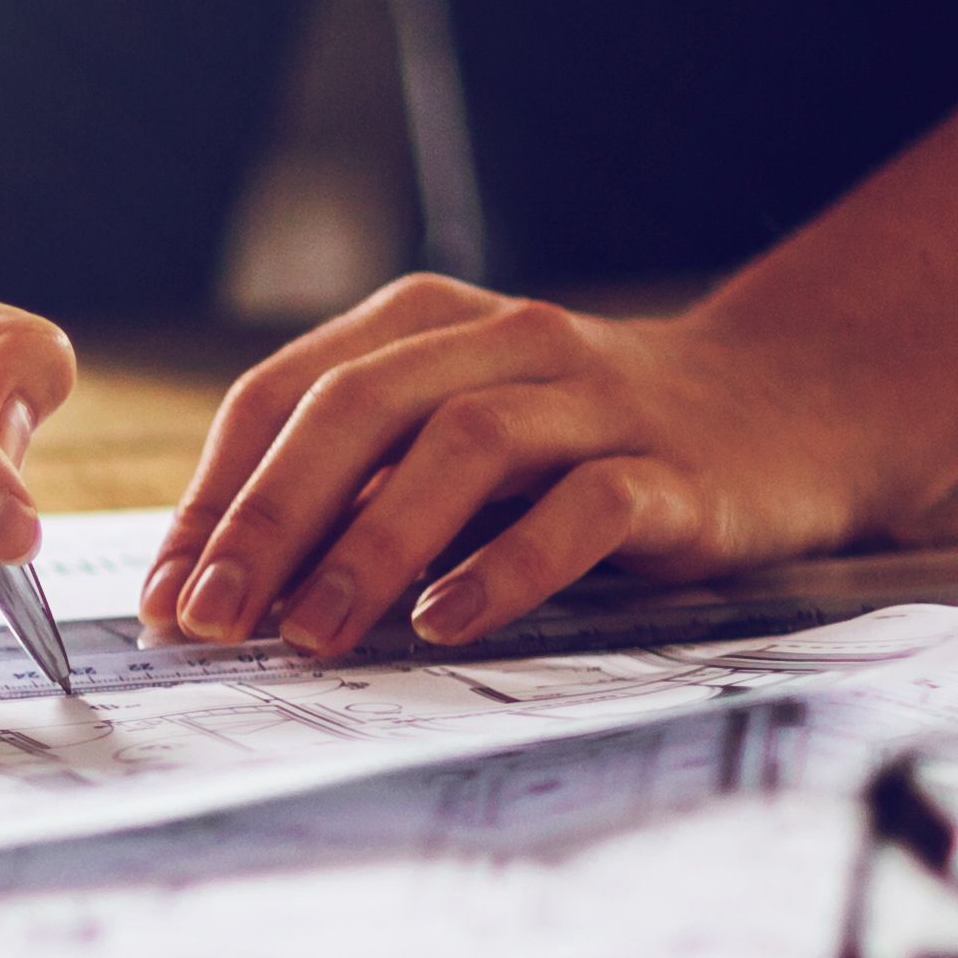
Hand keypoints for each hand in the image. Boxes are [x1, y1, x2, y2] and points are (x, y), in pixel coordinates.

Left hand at [143, 275, 897, 658]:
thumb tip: (217, 585)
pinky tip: (447, 621)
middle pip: (357, 409)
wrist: (788, 412)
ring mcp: (595, 400)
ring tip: (311, 633)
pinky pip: (583, 509)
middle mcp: (504, 342)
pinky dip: (506, 566)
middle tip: (215, 615)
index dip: (216, 495)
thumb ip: (356, 493)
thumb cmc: (583, 445)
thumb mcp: (456, 445)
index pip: (285, 395)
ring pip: (463, 448)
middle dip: (269, 517)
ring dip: (372, 545)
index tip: (169, 593)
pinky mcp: (675, 470)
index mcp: (424, 324)